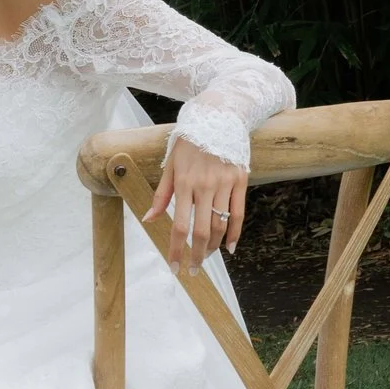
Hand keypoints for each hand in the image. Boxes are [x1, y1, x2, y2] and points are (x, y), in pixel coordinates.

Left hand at [147, 136, 248, 271]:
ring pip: (220, 225)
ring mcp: (225, 183)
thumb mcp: (170, 165)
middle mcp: (204, 185)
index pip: (179, 225)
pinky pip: (239, 214)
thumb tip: (148, 219)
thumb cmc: (189, 144)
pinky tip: (229, 248)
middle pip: (202, 231)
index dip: (176, 250)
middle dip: (197, 255)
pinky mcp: (240, 181)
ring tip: (207, 256)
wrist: (217, 118)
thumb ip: (161, 195)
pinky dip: (235, 234)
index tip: (175, 268)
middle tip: (193, 270)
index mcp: (183, 182)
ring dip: (214, 247)